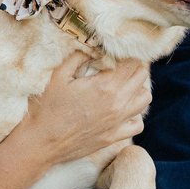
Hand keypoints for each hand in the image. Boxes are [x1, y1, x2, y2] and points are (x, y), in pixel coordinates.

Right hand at [25, 52, 150, 165]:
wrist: (44, 141)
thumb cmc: (49, 108)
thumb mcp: (59, 76)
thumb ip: (78, 57)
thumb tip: (92, 46)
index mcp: (105, 85)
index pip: (132, 63)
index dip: (128, 54)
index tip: (119, 54)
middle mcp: (117, 103)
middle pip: (141, 77)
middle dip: (135, 67)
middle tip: (122, 65)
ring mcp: (118, 121)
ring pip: (145, 99)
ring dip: (138, 88)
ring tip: (124, 86)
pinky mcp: (115, 136)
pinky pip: (138, 124)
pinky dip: (135, 115)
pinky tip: (123, 110)